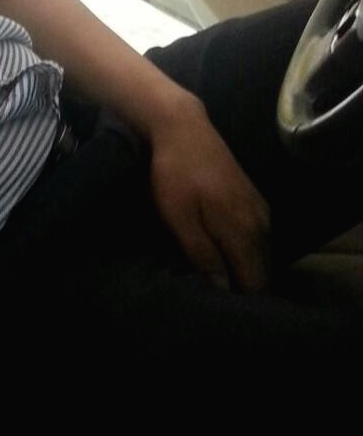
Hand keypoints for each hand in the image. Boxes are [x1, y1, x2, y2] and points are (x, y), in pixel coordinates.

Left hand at [147, 96, 270, 291]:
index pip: (254, 280)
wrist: (184, 130)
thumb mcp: (180, 218)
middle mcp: (261, 224)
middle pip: (261, 270)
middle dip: (241, 286)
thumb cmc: (175, 175)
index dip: (238, 298)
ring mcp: (261, 210)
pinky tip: (221, 254)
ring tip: (213, 277)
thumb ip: (202, 254)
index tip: (214, 305)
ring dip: (242, 268)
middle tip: (209, 294)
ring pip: (259, 254)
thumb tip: (221, 287)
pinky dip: (243, 251)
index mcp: (243, 231)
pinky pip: (256, 239)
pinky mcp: (254, 201)